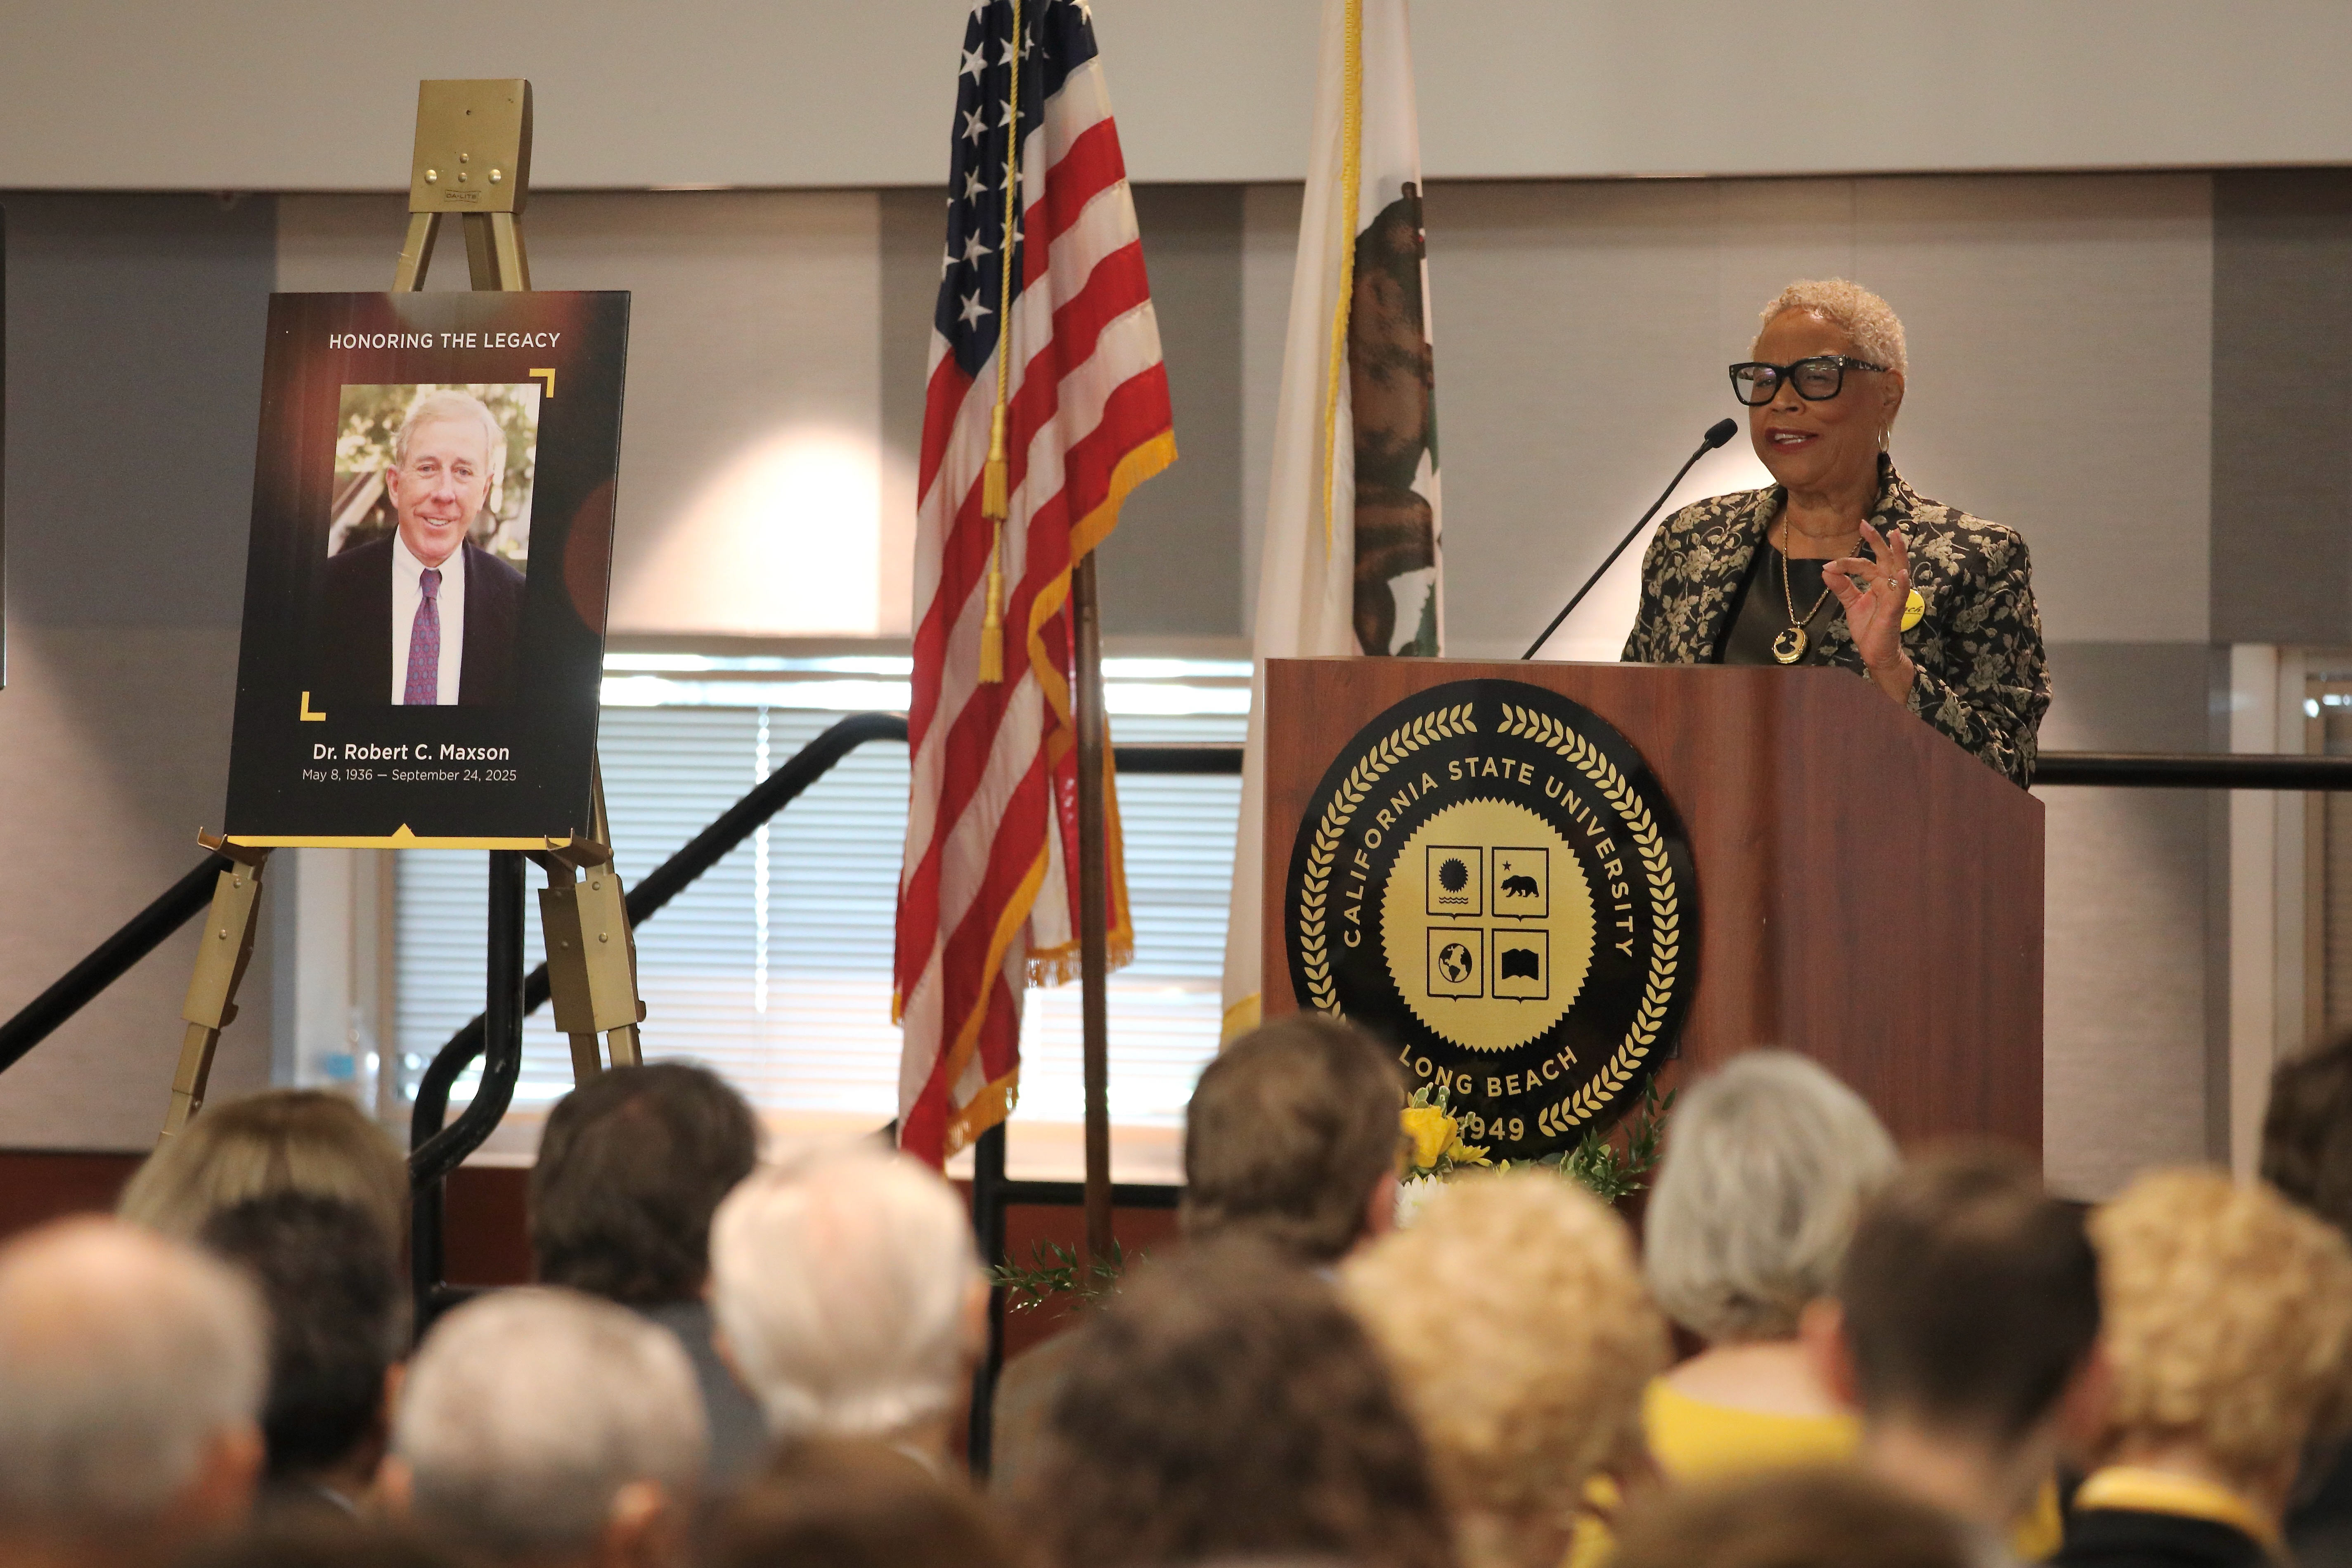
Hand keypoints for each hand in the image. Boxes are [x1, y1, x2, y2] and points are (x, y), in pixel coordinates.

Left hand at [1823, 520, 1915, 703]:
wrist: (1875, 652)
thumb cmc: (1868, 628)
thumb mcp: (1851, 604)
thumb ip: (1842, 586)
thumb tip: (1826, 569)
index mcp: (1878, 582)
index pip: (1864, 565)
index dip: (1846, 563)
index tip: (1829, 565)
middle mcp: (1888, 585)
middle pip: (1885, 558)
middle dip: (1877, 541)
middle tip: (1865, 523)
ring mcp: (1894, 596)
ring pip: (1897, 569)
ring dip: (1897, 552)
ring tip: (1895, 535)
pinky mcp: (1895, 610)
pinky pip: (1900, 594)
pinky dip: (1901, 582)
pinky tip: (1900, 572)